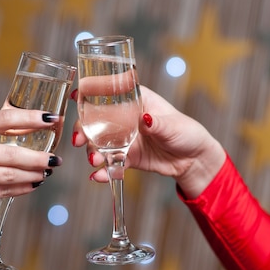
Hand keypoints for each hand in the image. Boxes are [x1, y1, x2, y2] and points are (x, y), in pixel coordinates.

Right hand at [0, 110, 61, 210]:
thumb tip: (35, 124)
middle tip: (56, 159)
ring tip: (47, 171)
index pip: (5, 119)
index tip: (52, 118)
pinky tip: (34, 183)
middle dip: (39, 158)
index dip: (32, 119)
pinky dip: (23, 187)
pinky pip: (4, 191)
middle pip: (12, 155)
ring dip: (34, 174)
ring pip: (10, 176)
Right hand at [72, 86, 224, 198]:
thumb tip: (146, 119)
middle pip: (96, 120)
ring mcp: (123, 139)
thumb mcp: (174, 125)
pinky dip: (103, 171)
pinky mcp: (127, 158)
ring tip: (94, 161)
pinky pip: (111, 163)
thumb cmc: (187, 132)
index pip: (109, 93)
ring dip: (92, 151)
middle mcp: (125, 118)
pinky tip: (97, 176)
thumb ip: (158, 123)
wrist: (194, 160)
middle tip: (78, 140)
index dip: (90, 93)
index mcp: (136, 100)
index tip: (75, 96)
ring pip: (99, 143)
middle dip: (83, 129)